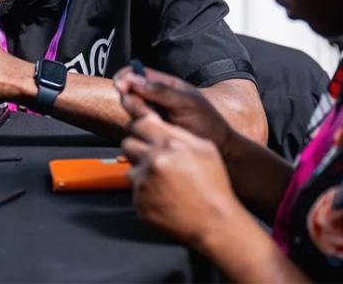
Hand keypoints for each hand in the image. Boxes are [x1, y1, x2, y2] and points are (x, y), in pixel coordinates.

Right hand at [114, 65, 233, 153]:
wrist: (218, 149)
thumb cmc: (207, 122)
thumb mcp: (186, 103)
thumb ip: (160, 91)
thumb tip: (133, 79)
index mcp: (166, 84)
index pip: (137, 73)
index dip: (126, 76)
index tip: (120, 85)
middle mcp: (156, 98)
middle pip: (130, 92)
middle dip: (132, 100)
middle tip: (146, 112)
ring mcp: (153, 114)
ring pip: (131, 111)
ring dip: (138, 116)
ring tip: (157, 123)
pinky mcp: (151, 131)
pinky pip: (135, 127)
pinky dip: (140, 129)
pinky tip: (154, 133)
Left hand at [123, 112, 242, 250]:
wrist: (214, 222)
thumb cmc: (214, 185)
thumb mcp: (204, 147)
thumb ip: (177, 132)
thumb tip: (155, 120)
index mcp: (169, 144)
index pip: (139, 124)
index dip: (142, 128)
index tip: (144, 133)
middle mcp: (152, 161)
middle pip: (128, 144)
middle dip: (138, 148)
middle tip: (154, 158)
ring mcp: (144, 183)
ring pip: (131, 168)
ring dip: (142, 171)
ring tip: (163, 180)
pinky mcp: (139, 203)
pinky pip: (134, 190)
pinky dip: (146, 192)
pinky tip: (163, 195)